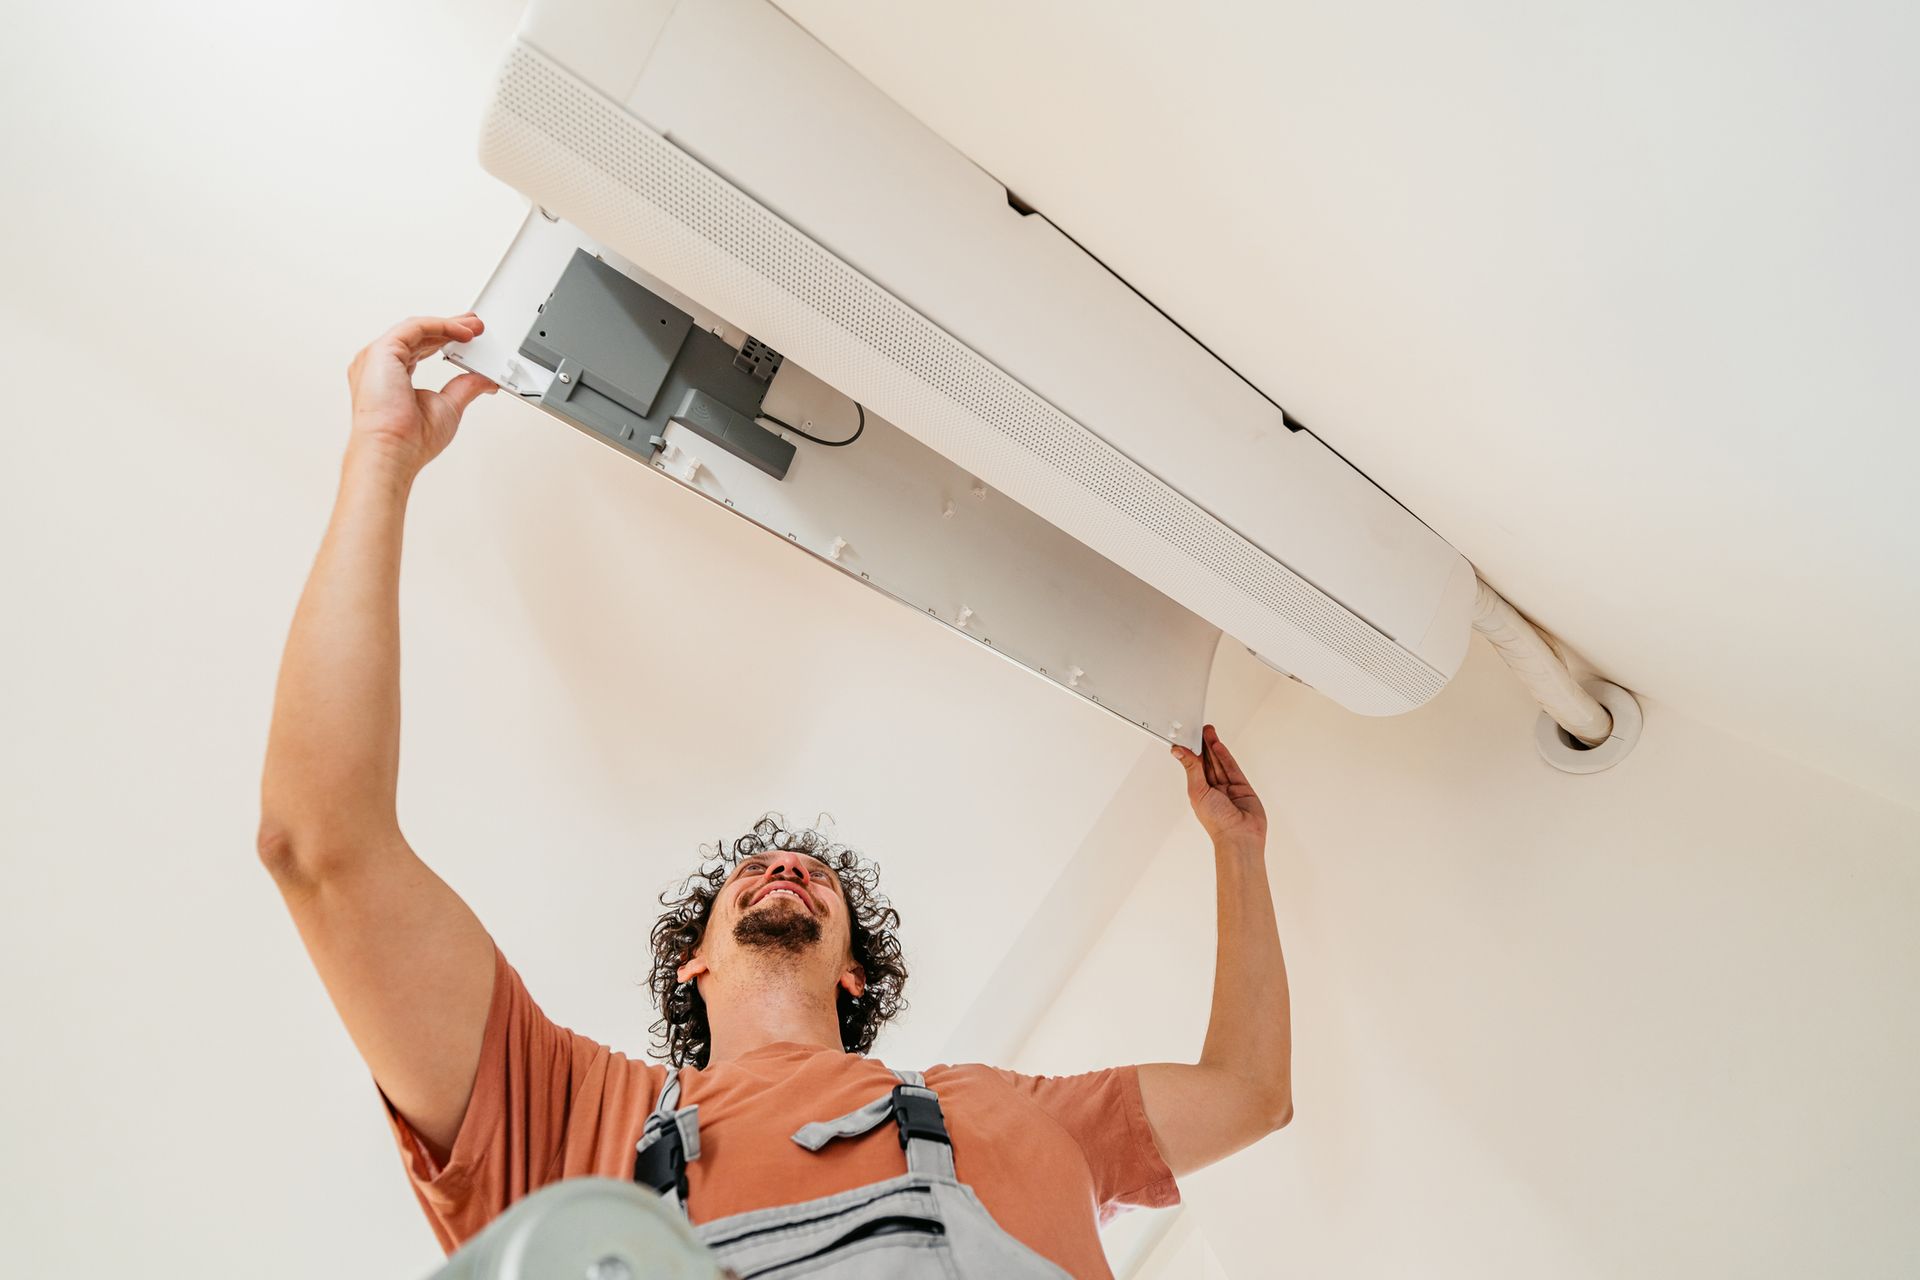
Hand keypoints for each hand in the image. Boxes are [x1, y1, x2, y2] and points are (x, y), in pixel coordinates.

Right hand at [346, 313, 497, 475]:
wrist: (393, 451)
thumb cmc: (410, 440)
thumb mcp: (449, 407)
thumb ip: (465, 388)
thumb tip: (484, 380)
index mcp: (390, 377)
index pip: (419, 350)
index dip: (444, 340)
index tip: (467, 338)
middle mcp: (379, 365)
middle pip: (418, 336)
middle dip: (449, 327)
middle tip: (474, 324)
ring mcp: (376, 358)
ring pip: (417, 329)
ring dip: (448, 325)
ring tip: (474, 326)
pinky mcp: (381, 352)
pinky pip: (415, 328)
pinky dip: (441, 326)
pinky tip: (461, 331)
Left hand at [1171, 724, 1266, 849]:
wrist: (1240, 836)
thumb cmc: (1217, 823)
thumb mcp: (1198, 791)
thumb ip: (1191, 768)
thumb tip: (1178, 751)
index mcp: (1200, 793)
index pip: (1194, 767)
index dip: (1191, 752)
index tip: (1187, 737)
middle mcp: (1214, 790)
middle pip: (1208, 762)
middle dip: (1203, 746)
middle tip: (1199, 729)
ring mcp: (1229, 788)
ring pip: (1219, 763)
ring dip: (1213, 747)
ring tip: (1208, 731)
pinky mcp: (1242, 787)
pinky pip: (1232, 768)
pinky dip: (1225, 756)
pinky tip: (1218, 745)